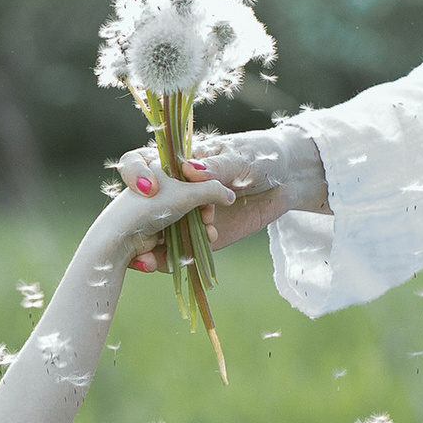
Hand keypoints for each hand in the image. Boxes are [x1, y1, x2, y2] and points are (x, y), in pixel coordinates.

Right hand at [115, 126, 325, 263]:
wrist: (288, 181)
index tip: (146, 188)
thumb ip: (218, 167)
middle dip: (138, 222)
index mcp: (178, 159)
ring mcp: (184, 214)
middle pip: (142, 204)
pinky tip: (170, 265)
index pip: (141, 162)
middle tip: (148, 234)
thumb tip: (190, 170)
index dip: (135, 173)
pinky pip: (180, 250)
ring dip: (151, 247)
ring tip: (148, 262)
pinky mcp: (199, 236)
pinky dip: (172, 260)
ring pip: (156, 231)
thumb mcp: (241, 158)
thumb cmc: (260, 156)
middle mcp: (174, 187)